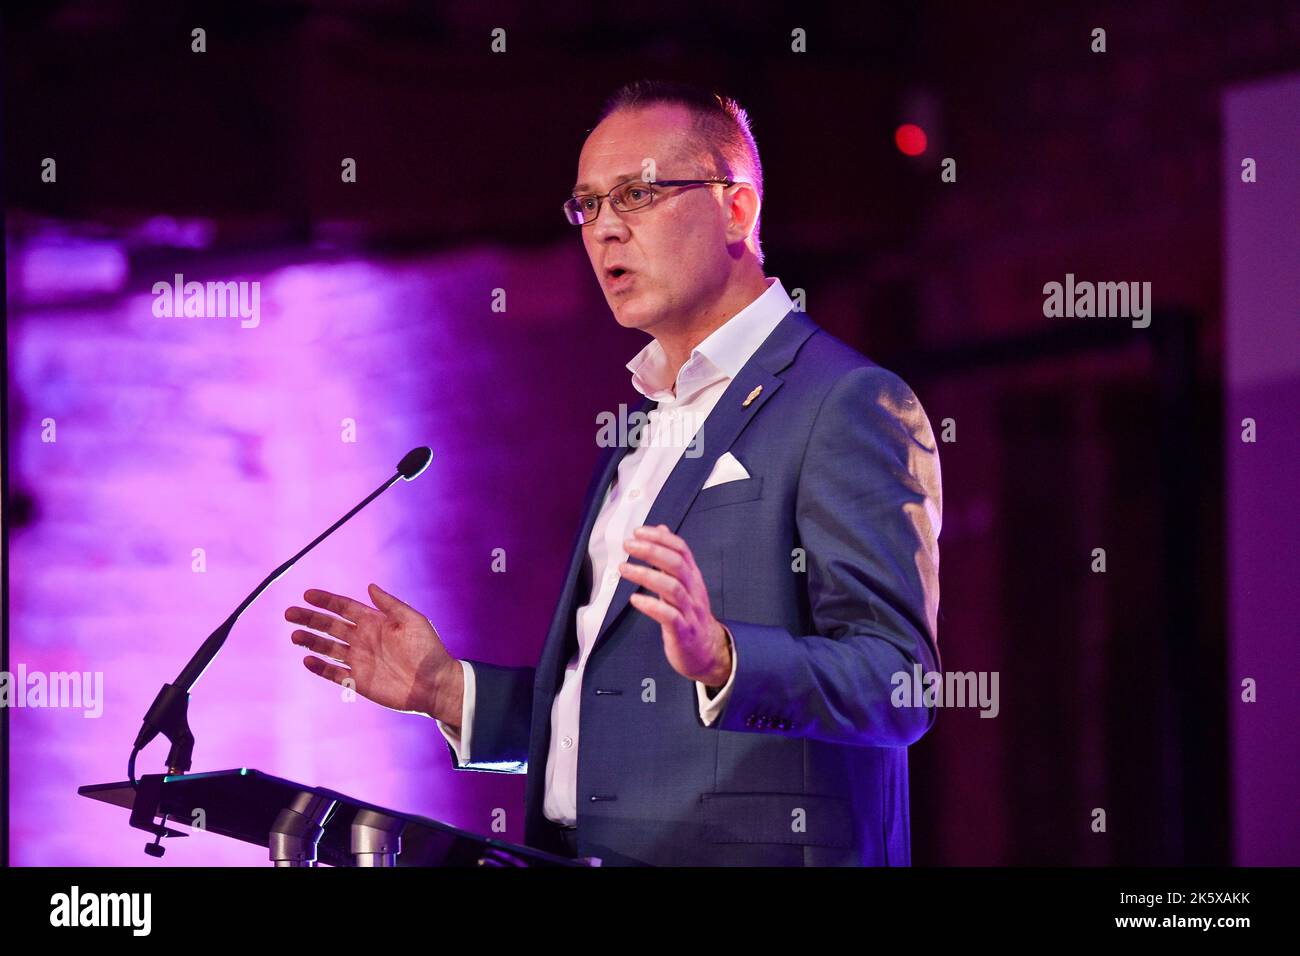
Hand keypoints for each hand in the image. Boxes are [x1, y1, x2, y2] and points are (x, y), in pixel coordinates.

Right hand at [284, 584, 462, 722]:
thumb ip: (390, 605)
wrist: (435, 683)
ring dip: (310, 641)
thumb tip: (370, 586)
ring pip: (328, 648)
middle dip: (310, 618)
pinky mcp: (359, 681)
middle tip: (289, 613)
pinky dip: (320, 667)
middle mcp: (363, 639)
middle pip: (330, 626)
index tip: (307, 594)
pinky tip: (308, 660)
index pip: (344, 607)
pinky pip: (334, 673)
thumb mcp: (412, 620)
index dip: (326, 601)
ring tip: (295, 635)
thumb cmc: (428, 650)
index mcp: (374, 622)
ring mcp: (359, 660)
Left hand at [620, 524, 731, 686]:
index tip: (638, 532)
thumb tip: (661, 530)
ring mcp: (690, 611)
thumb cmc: (691, 616)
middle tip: (628, 545)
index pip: (681, 550)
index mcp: (693, 578)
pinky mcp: (683, 632)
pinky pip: (669, 616)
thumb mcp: (684, 584)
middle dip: (651, 551)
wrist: (708, 652)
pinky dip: (651, 606)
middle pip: (677, 564)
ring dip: (646, 575)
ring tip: (623, 569)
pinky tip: (635, 599)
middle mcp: (693, 591)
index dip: (660, 538)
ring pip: (672, 587)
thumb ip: (672, 558)